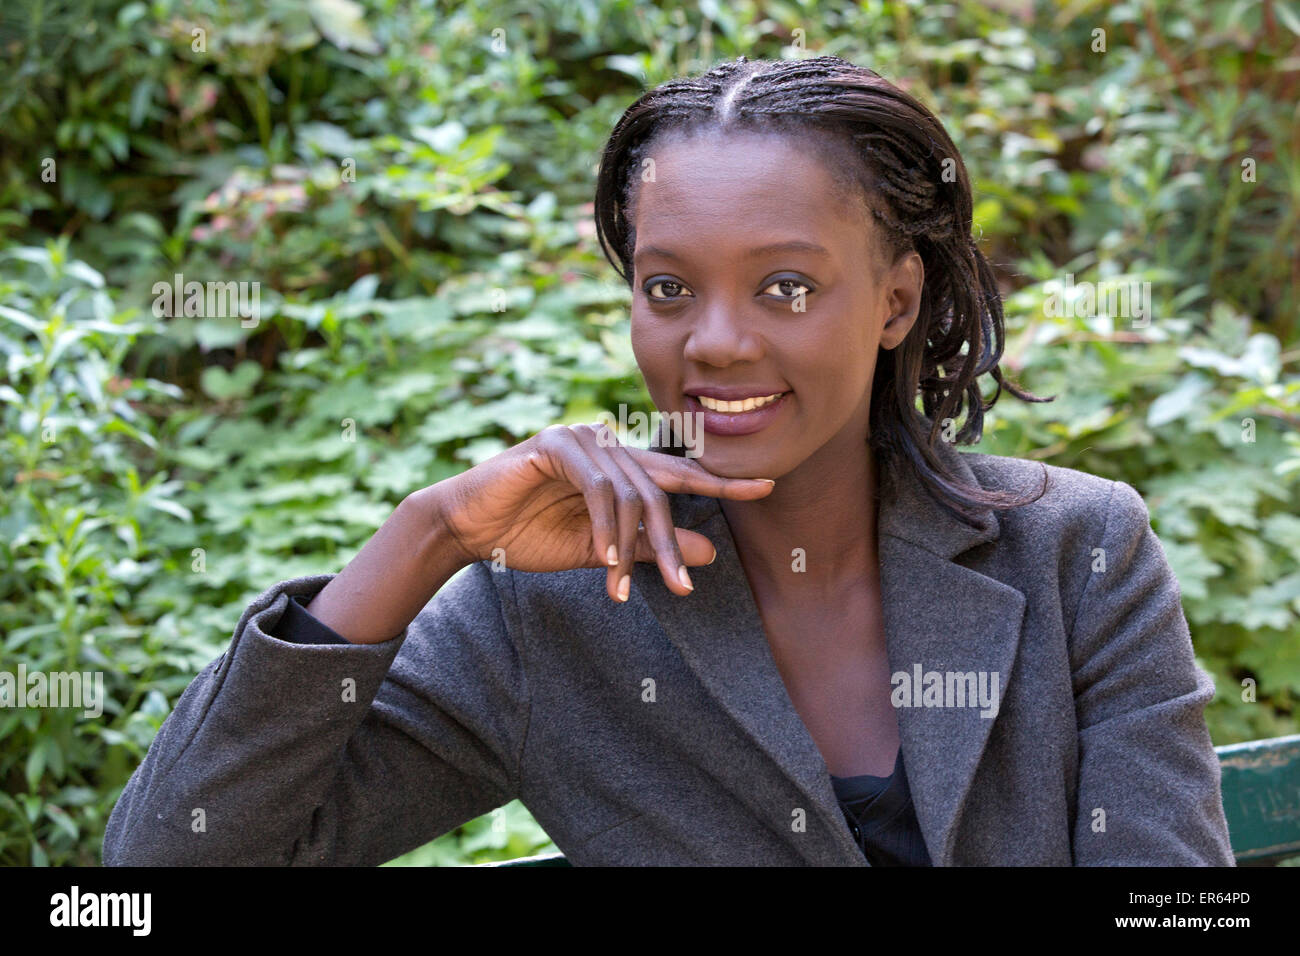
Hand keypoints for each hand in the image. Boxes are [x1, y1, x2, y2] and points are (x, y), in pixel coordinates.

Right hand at [432, 422, 774, 600]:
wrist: (469, 528)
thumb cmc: (531, 535)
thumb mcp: (603, 551)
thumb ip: (652, 548)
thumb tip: (710, 556)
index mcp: (622, 467)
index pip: (682, 473)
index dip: (724, 481)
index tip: (769, 487)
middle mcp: (608, 445)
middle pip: (660, 490)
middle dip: (671, 543)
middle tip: (683, 589)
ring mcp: (582, 439)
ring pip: (630, 494)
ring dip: (628, 546)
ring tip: (621, 586)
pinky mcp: (556, 444)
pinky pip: (598, 487)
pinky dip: (603, 526)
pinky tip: (601, 558)